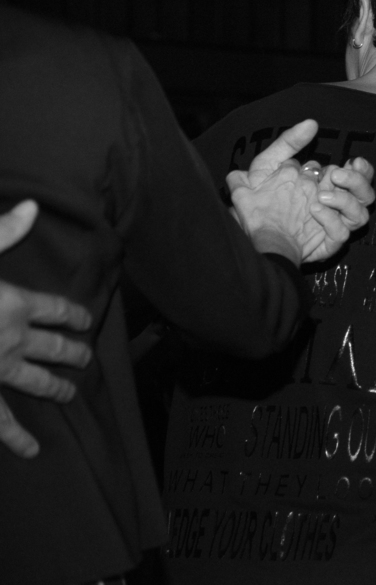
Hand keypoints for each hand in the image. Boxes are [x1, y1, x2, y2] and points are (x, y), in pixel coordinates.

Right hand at [0, 201, 92, 458]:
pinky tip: (32, 450)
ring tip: (71, 393)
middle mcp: (10, 338)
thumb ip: (3, 233)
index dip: (72, 313)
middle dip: (71, 352)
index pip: (54, 308)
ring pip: (34, 381)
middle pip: (52, 346)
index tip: (86, 318)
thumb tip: (33, 206)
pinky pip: (2, 419)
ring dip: (55, 387)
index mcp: (13, 302)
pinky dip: (17, 436)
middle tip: (85, 358)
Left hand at [227, 120, 374, 263]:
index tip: (353, 161)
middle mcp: (337, 204)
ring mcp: (335, 224)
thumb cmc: (260, 200)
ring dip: (345, 201)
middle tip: (336, 176)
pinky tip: (314, 212)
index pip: (359, 173)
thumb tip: (311, 123)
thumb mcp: (267, 166)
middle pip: (366, 193)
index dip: (361, 168)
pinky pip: (342, 233)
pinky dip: (331, 221)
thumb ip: (288, 143)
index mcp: (329, 184)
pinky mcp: (330, 243)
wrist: (250, 234)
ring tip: (320, 197)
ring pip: (361, 214)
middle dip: (357, 182)